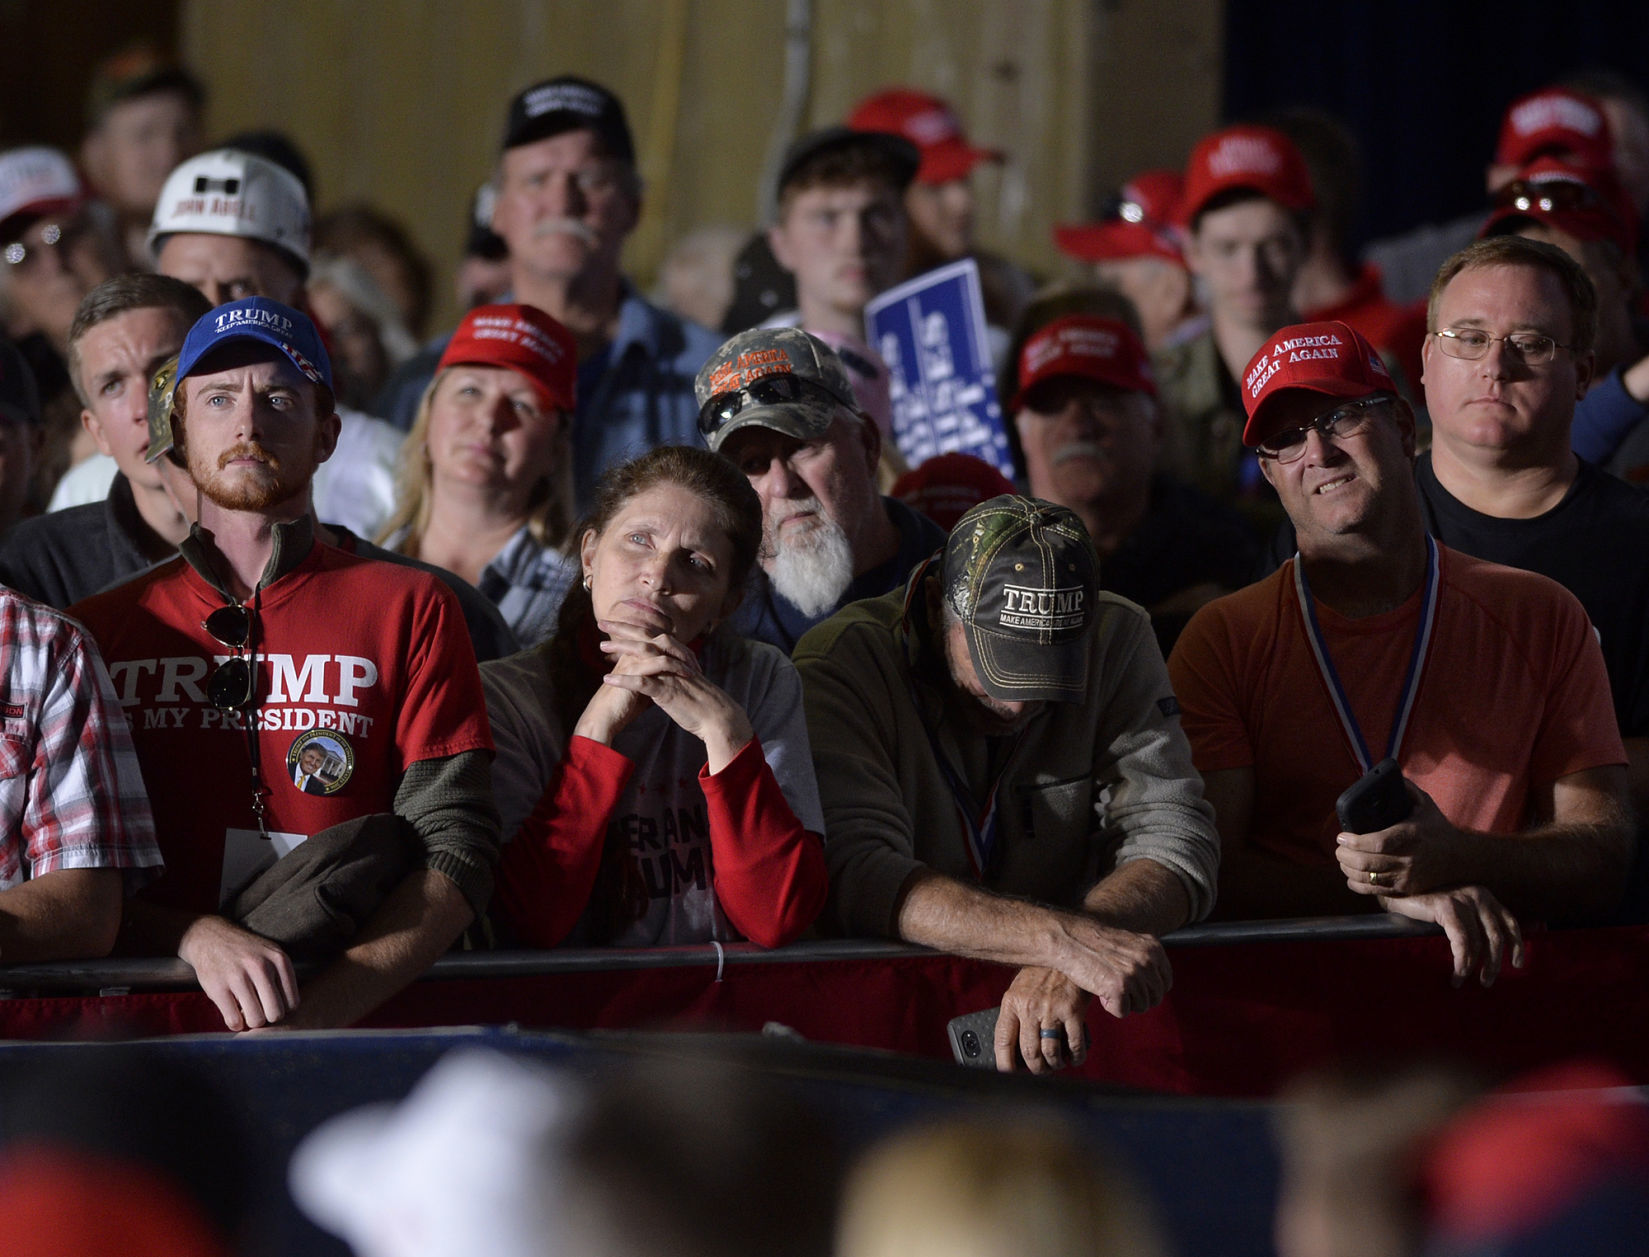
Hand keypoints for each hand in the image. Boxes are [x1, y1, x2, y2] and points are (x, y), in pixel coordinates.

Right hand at [177, 914, 298, 1030]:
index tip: (273, 1005)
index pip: (292, 1003)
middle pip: (276, 1013)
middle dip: (268, 1018)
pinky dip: (236, 1024)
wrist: (210, 938)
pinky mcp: (217, 988)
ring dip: (252, 1021)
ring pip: (256, 1019)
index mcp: (279, 960)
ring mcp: (238, 977)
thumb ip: (283, 977)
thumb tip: (291, 1011)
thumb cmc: (245, 952)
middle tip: (260, 1011)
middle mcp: (261, 967)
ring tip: (247, 1012)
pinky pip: (234, 1020)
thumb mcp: (271, 954)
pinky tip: (234, 1015)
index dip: (283, 1009)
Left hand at [594, 617, 752, 769]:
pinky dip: (624, 680)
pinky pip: (643, 683)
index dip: (633, 626)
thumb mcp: (682, 678)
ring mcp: (671, 674)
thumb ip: (668, 669)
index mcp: (675, 656)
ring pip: (644, 654)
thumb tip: (654, 665)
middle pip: (645, 637)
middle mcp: (673, 660)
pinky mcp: (668, 691)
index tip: (615, 621)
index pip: (652, 634)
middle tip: (601, 621)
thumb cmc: (698, 700)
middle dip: (623, 628)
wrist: (716, 717)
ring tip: (602, 646)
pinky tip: (607, 679)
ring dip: (622, 648)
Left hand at [996, 966, 1089, 1072]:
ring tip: (1057, 1063)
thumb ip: (1017, 1014)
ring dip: (1055, 1064)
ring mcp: (1051, 1010)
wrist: (1067, 951)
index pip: (1002, 1040)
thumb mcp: (1021, 989)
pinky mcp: (1073, 1011)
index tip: (1008, 1074)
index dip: (1004, 1063)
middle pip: (1029, 1052)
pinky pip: (1074, 1045)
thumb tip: (1015, 1048)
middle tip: (1041, 1070)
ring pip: (1050, 1053)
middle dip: (1036, 1069)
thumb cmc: (1042, 974)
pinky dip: (1076, 1057)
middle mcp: (1029, 1007)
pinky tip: (1075, 1058)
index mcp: (1012, 1002)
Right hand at [1051, 914, 1171, 1018]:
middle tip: (1118, 990)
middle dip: (1137, 999)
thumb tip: (1159, 986)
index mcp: (1153, 948)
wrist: (1068, 938)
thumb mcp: (1129, 943)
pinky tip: (1100, 992)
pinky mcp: (1119, 988)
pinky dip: (1111, 1007)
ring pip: (1140, 1007)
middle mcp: (1148, 960)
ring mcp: (1134, 974)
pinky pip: (1123, 1012)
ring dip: (1123, 1002)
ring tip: (1107, 986)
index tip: (1134, 989)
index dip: (1149, 990)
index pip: (1166, 982)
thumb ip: (1146, 960)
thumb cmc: (1093, 942)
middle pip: (1155, 997)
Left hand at [1336, 781, 1461, 896]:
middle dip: (1345, 856)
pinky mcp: (1405, 889)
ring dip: (1348, 869)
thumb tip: (1386, 777)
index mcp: (1410, 835)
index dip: (1355, 842)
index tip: (1342, 837)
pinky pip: (1375, 891)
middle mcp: (1408, 858)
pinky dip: (1357, 885)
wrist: (1459, 858)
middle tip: (1338, 849)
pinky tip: (1351, 877)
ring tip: (1343, 860)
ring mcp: (1406, 876)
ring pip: (1367, 879)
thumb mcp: (1425, 804)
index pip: (1378, 842)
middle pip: (1367, 863)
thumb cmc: (1437, 828)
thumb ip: (1406, 790)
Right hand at [1378, 885, 1523, 986]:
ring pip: (1479, 941)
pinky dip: (1462, 960)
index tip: (1517, 964)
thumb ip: (1476, 921)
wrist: (1397, 889)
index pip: (1510, 922)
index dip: (1517, 945)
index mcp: (1484, 896)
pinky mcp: (1446, 906)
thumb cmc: (1426, 903)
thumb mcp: (1458, 909)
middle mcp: (1478, 895)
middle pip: (1496, 937)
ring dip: (1475, 966)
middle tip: (1486, 981)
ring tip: (1464, 980)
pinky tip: (1458, 972)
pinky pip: (1461, 940)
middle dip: (1494, 963)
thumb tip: (1493, 949)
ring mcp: (1462, 899)